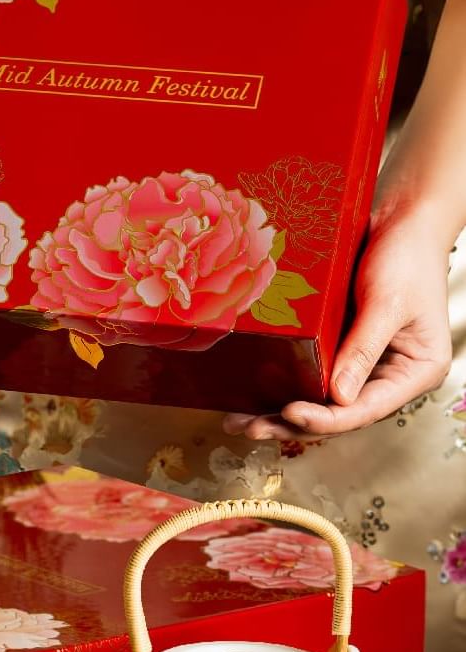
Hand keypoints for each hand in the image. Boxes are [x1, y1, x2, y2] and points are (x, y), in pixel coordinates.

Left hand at [224, 215, 453, 440]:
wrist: (401, 224)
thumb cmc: (407, 257)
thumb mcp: (388, 303)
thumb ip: (364, 349)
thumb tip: (337, 397)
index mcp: (415, 373)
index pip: (366, 410)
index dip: (326, 419)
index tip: (289, 413)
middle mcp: (388, 379)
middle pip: (337, 416)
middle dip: (291, 424)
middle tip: (250, 427)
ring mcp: (362, 368)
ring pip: (318, 404)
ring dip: (278, 415)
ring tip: (237, 422)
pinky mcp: (338, 354)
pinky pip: (309, 381)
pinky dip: (280, 390)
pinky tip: (248, 398)